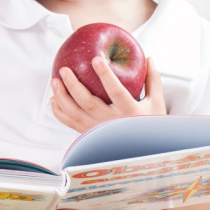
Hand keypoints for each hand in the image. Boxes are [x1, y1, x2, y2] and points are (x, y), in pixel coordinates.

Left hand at [51, 57, 165, 132]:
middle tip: (64, 70)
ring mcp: (99, 130)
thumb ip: (152, 80)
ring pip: (76, 114)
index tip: (96, 59)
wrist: (145, 152)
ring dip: (62, 97)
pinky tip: (53, 100)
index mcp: (130, 112)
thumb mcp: (157, 103)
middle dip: (74, 86)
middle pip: (89, 103)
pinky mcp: (90, 136)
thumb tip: (148, 58)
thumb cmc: (151, 124)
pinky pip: (71, 124)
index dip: (105, 75)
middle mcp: (112, 122)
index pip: (116, 92)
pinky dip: (60, 112)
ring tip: (54, 81)